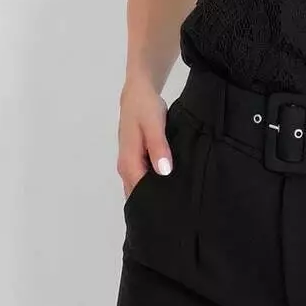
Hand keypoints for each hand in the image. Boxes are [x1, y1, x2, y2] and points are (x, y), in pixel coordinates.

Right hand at [117, 79, 172, 200]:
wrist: (138, 92)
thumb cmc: (145, 108)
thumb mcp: (154, 125)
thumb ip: (158, 147)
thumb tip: (164, 172)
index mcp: (129, 162)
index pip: (139, 193)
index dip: (154, 203)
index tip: (172, 212)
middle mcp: (126, 168)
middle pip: (138, 193)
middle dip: (154, 203)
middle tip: (178, 211)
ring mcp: (130, 164)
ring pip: (140, 187)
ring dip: (155, 193)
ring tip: (177, 203)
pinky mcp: (136, 159)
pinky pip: (144, 178)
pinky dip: (154, 183)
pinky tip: (171, 185)